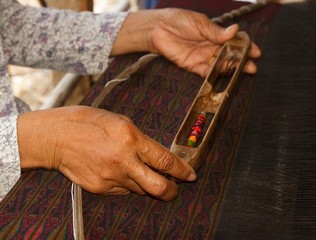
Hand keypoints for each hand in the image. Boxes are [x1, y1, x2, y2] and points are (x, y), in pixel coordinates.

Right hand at [17, 106, 195, 200]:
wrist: (56, 136)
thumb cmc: (88, 122)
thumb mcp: (120, 121)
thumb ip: (140, 140)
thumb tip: (155, 155)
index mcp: (131, 139)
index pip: (165, 161)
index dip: (182, 170)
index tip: (190, 175)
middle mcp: (123, 161)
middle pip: (158, 186)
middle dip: (172, 191)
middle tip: (175, 189)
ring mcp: (111, 177)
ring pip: (140, 190)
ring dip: (146, 185)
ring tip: (138, 172)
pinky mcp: (100, 188)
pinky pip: (121, 190)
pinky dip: (126, 184)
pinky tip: (118, 172)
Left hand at [111, 8, 260, 76]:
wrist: (157, 28)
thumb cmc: (177, 20)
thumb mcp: (199, 23)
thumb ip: (216, 31)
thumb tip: (234, 30)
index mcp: (213, 33)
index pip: (233, 41)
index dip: (244, 46)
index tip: (255, 51)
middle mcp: (210, 46)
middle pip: (229, 55)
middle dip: (241, 61)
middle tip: (252, 66)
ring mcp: (202, 56)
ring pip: (220, 65)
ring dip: (231, 69)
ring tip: (243, 72)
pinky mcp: (192, 65)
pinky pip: (206, 72)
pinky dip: (215, 75)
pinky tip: (225, 76)